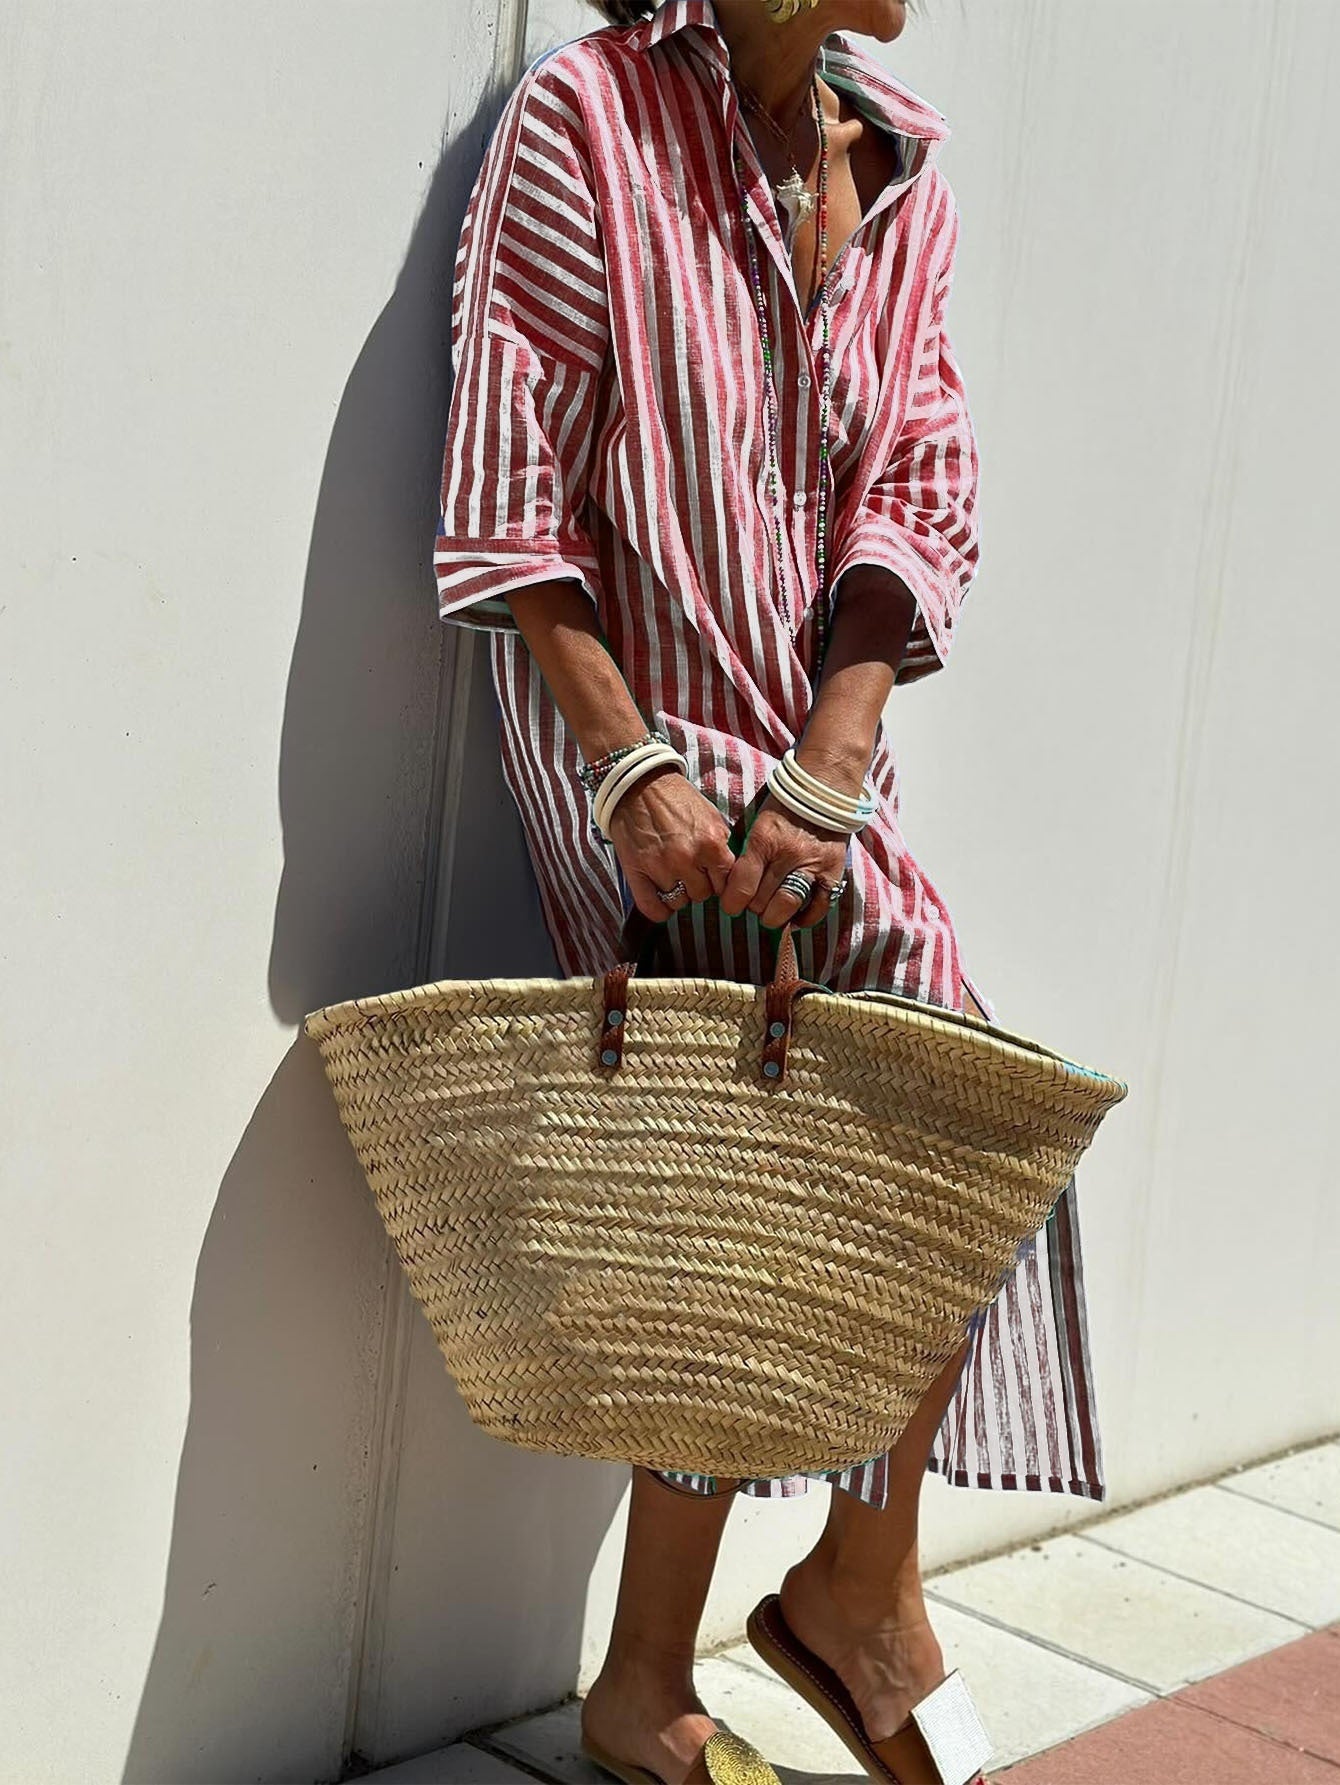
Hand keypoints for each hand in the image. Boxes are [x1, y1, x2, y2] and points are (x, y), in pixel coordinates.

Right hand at [607, 766, 736, 920]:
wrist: (639, 783)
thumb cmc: (676, 798)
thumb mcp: (711, 816)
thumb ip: (721, 844)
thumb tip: (728, 871)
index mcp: (712, 844)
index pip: (726, 883)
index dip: (718, 879)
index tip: (711, 875)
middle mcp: (688, 858)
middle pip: (702, 895)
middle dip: (698, 885)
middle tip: (689, 871)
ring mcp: (661, 867)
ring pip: (679, 902)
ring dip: (677, 894)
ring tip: (672, 877)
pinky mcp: (637, 872)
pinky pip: (652, 908)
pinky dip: (659, 910)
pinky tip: (661, 900)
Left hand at [718, 796, 847, 929]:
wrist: (823, 791)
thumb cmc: (783, 809)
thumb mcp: (756, 825)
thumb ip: (746, 855)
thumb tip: (732, 887)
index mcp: (764, 840)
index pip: (742, 885)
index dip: (732, 902)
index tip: (732, 904)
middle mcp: (789, 854)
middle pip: (762, 900)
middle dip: (752, 907)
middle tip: (753, 903)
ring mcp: (813, 865)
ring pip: (788, 905)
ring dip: (774, 916)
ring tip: (771, 912)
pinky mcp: (833, 872)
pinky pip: (819, 907)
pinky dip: (805, 917)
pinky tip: (794, 917)